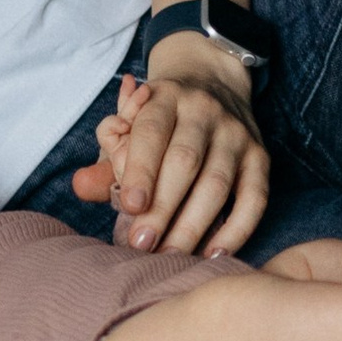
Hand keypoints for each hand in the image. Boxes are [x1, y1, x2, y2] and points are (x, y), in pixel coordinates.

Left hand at [68, 56, 270, 255]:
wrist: (213, 82)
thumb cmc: (160, 119)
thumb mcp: (130, 124)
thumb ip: (106, 158)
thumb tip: (81, 187)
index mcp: (166, 97)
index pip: (152, 132)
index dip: (141, 170)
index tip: (130, 206)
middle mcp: (205, 111)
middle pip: (185, 162)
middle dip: (163, 207)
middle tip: (141, 244)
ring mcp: (237, 135)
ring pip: (218, 184)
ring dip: (192, 226)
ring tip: (168, 258)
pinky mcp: (260, 158)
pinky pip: (254, 199)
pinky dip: (236, 230)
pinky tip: (212, 255)